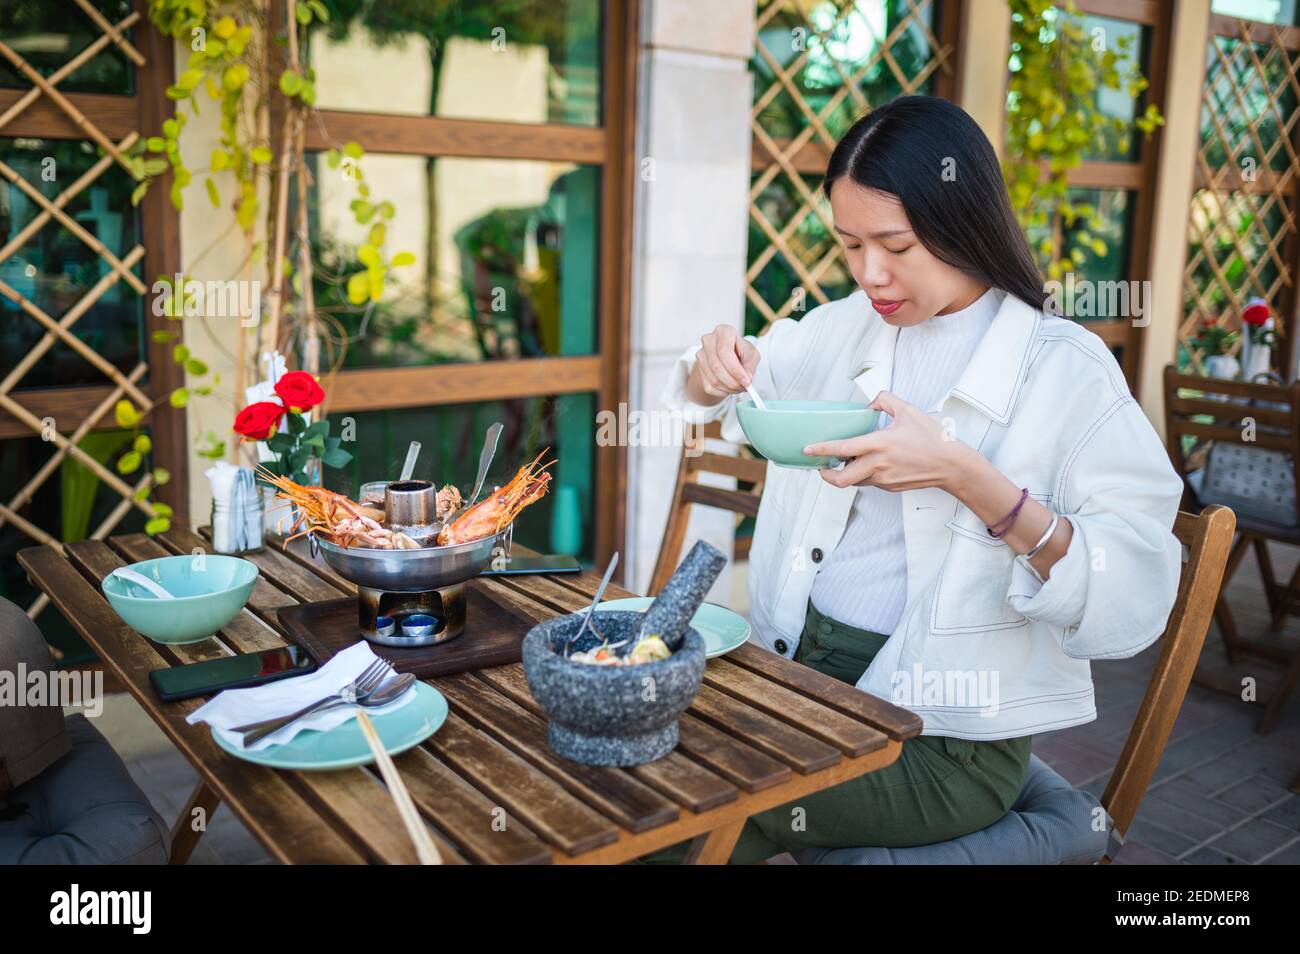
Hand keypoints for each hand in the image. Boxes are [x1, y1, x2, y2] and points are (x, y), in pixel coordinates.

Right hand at [694, 324, 760, 397]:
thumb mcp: (752, 355)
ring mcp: (701, 355)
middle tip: (744, 387)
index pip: (724, 352)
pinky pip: (709, 386)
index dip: (735, 370)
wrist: (729, 355)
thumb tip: (746, 379)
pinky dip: (722, 391)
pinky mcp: (699, 369)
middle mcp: (709, 341)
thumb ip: (751, 366)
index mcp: (723, 332)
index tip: (746, 381)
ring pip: (713, 379)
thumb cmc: (741, 351)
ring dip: (728, 388)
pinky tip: (730, 387)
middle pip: (716, 367)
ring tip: (739, 387)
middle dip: (732, 381)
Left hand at [804, 390, 973, 492]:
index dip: (822, 450)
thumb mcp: (908, 411)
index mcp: (880, 444)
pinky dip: (863, 475)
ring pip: (854, 481)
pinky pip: (869, 482)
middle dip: (825, 475)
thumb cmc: (933, 438)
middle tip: (819, 466)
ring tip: (844, 462)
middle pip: (841, 478)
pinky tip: (867, 464)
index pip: (843, 449)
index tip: (807, 449)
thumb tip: (870, 403)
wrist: (951, 465)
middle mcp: (879, 464)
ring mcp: (884, 478)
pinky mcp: (890, 487)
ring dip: (845, 473)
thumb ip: (885, 401)